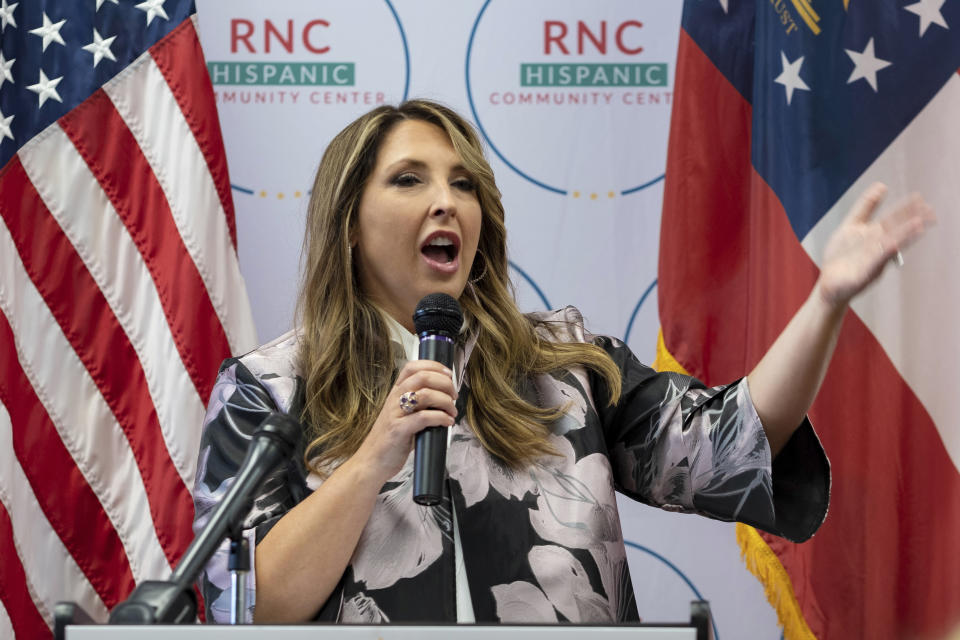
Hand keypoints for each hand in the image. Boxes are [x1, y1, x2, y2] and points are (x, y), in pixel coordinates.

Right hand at [351, 360, 457, 484]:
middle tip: (453, 395)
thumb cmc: (389, 440)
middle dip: (445, 384)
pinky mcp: (399, 430)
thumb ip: (418, 404)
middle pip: (422, 377)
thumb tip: (444, 398)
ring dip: (445, 401)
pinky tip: (447, 422)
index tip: (448, 374)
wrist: (371, 462)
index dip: (433, 366)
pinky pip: (424, 417)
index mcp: (395, 393)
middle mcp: (394, 399)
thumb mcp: (402, 415)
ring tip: (452, 411)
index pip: (412, 367)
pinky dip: (441, 418)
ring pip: (425, 394)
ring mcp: (395, 413)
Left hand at [817, 183, 934, 307]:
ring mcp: (871, 257)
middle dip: (911, 219)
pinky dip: (886, 252)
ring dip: (904, 234)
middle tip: (929, 209)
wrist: (829, 284)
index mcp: (872, 233)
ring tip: (919, 224)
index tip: (918, 197)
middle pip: (895, 229)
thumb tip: (882, 185)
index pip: (891, 218)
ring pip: (890, 243)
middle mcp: (875, 244)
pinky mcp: (865, 272)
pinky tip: (894, 244)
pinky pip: (876, 260)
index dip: (904, 209)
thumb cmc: (841, 256)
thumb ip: (865, 207)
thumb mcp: (851, 226)